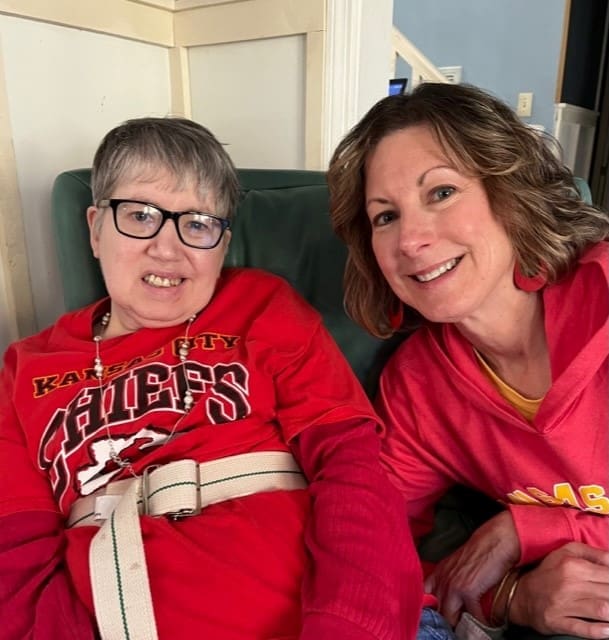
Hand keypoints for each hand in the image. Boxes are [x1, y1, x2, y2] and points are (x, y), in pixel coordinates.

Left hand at [424, 511, 519, 625]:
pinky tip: (485, 622)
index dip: (431, 609)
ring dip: (460, 625)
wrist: (494, 542)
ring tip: (469, 628)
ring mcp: (453, 586)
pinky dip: (480, 621)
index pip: (425, 596)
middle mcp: (442, 580)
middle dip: (447, 621)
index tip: (439, 618)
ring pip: (450, 617)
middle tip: (457, 626)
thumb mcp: (458, 564)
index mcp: (439, 573)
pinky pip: (472, 616)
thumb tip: (451, 600)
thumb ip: (450, 579)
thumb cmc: (480, 552)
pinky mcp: (467, 591)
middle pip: (438, 611)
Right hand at [510, 542, 608, 638]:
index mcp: (573, 564)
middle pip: (608, 592)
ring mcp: (563, 604)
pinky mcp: (558, 622)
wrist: (522, 594)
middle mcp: (568, 583)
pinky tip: (608, 630)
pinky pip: (586, 629)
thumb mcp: (567, 552)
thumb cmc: (549, 572)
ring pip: (602, 610)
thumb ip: (594, 554)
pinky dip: (601, 631)